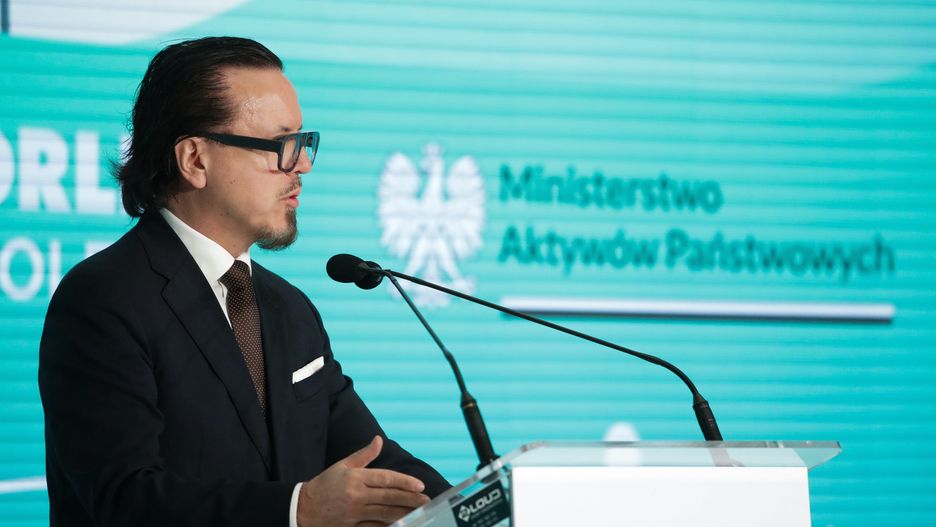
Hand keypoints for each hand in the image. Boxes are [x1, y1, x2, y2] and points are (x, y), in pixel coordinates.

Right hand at [297, 435, 430, 526]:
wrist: (302, 508)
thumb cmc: (325, 485)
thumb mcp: (342, 466)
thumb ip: (364, 455)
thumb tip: (379, 440)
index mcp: (355, 478)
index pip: (385, 478)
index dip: (404, 482)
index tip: (420, 485)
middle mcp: (356, 495)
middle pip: (388, 497)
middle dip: (410, 499)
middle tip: (426, 500)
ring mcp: (354, 513)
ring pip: (384, 514)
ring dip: (404, 514)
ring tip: (419, 513)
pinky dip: (388, 526)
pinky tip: (401, 523)